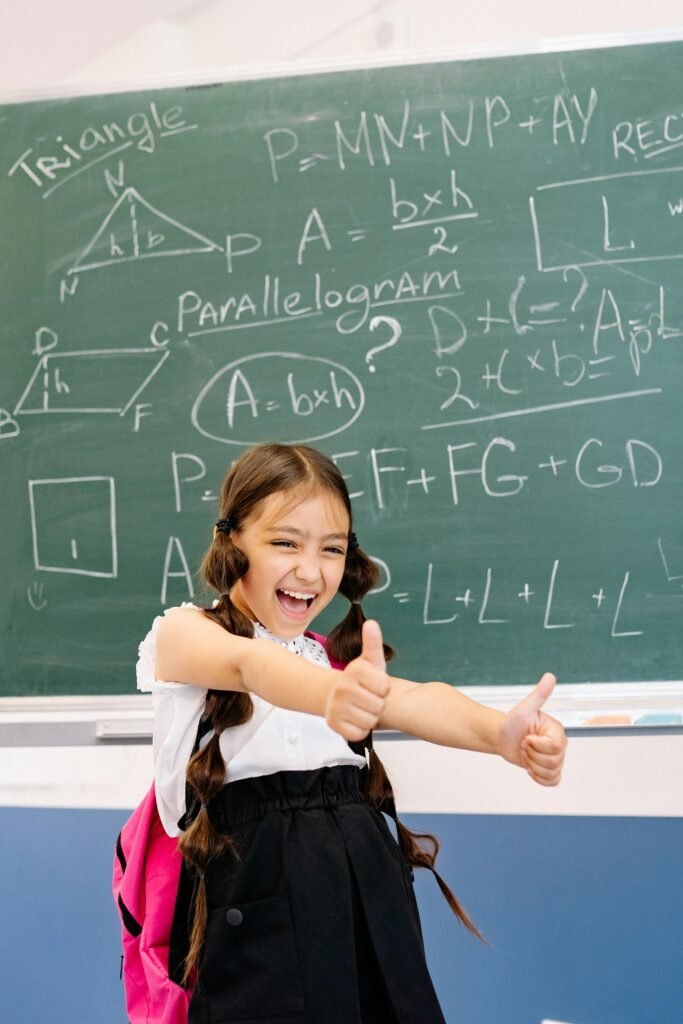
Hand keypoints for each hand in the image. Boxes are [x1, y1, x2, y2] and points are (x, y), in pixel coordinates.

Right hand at [325, 619, 388, 741]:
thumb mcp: (370, 661)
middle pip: (379, 705)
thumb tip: (371, 623)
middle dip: (377, 703)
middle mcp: (342, 688)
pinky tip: (354, 718)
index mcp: (354, 671)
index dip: (383, 688)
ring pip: (370, 720)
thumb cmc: (359, 679)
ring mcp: (336, 707)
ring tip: (361, 707)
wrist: (334, 695)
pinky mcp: (334, 725)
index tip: (374, 684)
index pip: (385, 687)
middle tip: (367, 697)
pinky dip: (360, 729)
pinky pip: (360, 733)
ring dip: (369, 717)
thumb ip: (373, 643)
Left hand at [498, 672, 566, 786]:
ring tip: (526, 753)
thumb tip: (550, 676)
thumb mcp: (524, 708)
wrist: (502, 737)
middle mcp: (560, 745)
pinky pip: (552, 781)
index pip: (554, 746)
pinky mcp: (550, 770)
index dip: (536, 744)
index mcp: (557, 731)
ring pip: (551, 772)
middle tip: (524, 744)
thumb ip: (539, 694)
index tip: (526, 736)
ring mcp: (556, 759)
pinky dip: (539, 778)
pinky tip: (530, 767)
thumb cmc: (512, 722)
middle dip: (532, 755)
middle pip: (553, 761)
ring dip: (532, 765)